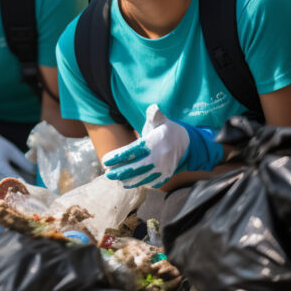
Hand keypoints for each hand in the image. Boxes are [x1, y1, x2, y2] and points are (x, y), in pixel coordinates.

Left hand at [103, 104, 220, 188]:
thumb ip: (154, 115)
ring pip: (141, 178)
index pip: (132, 151)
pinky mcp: (166, 176)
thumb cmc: (165, 131)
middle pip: (135, 168)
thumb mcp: (161, 121)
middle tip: (107, 173)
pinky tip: (127, 181)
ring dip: (126, 180)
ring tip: (114, 178)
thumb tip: (153, 108)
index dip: (117, 157)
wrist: (186, 144)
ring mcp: (163, 169)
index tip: (105, 160)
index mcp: (154, 143)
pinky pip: (149, 183)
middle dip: (119, 172)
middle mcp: (159, 157)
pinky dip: (138, 183)